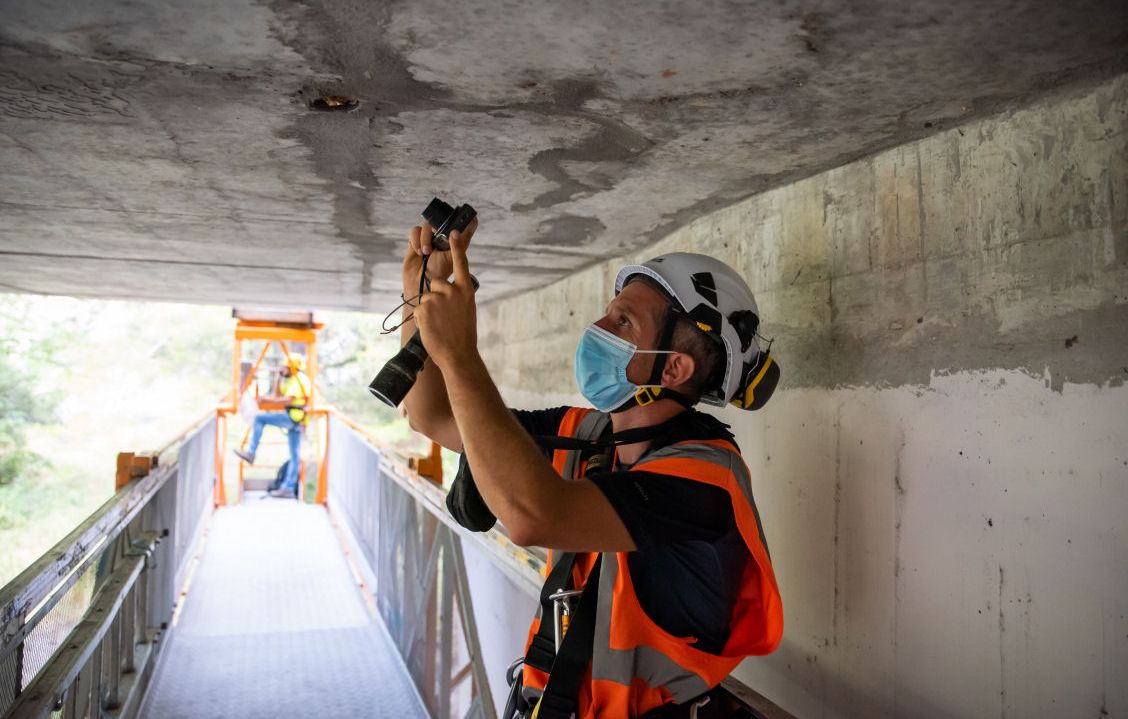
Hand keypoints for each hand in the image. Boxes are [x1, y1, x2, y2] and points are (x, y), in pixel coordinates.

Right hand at [403, 218, 478, 290]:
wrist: (422, 283)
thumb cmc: (440, 272)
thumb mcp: (455, 256)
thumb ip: (462, 240)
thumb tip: (474, 221)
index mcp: (453, 238)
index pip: (455, 221)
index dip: (457, 216)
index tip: (461, 212)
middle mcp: (440, 235)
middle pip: (439, 219)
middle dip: (438, 226)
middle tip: (437, 234)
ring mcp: (428, 237)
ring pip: (426, 224)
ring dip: (425, 237)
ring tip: (426, 252)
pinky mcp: (415, 240)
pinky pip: (415, 231)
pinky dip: (416, 240)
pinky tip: (420, 252)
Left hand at [414, 229, 476, 369]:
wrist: (457, 354)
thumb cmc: (463, 335)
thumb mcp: (466, 310)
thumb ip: (457, 296)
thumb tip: (447, 291)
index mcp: (466, 290)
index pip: (461, 262)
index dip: (457, 246)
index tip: (453, 231)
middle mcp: (452, 290)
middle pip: (435, 282)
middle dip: (435, 295)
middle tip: (443, 316)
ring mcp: (437, 298)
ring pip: (426, 296)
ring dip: (428, 309)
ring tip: (439, 324)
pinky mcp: (424, 307)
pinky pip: (419, 308)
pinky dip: (423, 318)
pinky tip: (432, 328)